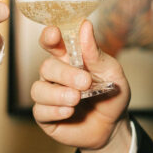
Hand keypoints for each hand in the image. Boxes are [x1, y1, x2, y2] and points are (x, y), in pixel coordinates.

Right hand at [32, 19, 131, 152]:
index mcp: (68, 59)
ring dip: (58, 94)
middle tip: (85, 82)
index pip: (52, 43)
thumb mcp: (111, 72)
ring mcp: (48, 95)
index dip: (49, 37)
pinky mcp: (45, 116)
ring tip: (77, 99)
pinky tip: (69, 112)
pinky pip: (40, 110)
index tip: (55, 34)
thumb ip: (95, 53)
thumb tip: (85, 26)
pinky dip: (55, 110)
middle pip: (46, 67)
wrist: (113, 126)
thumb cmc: (111, 95)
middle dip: (65, 74)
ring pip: (39, 89)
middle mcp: (55, 75)